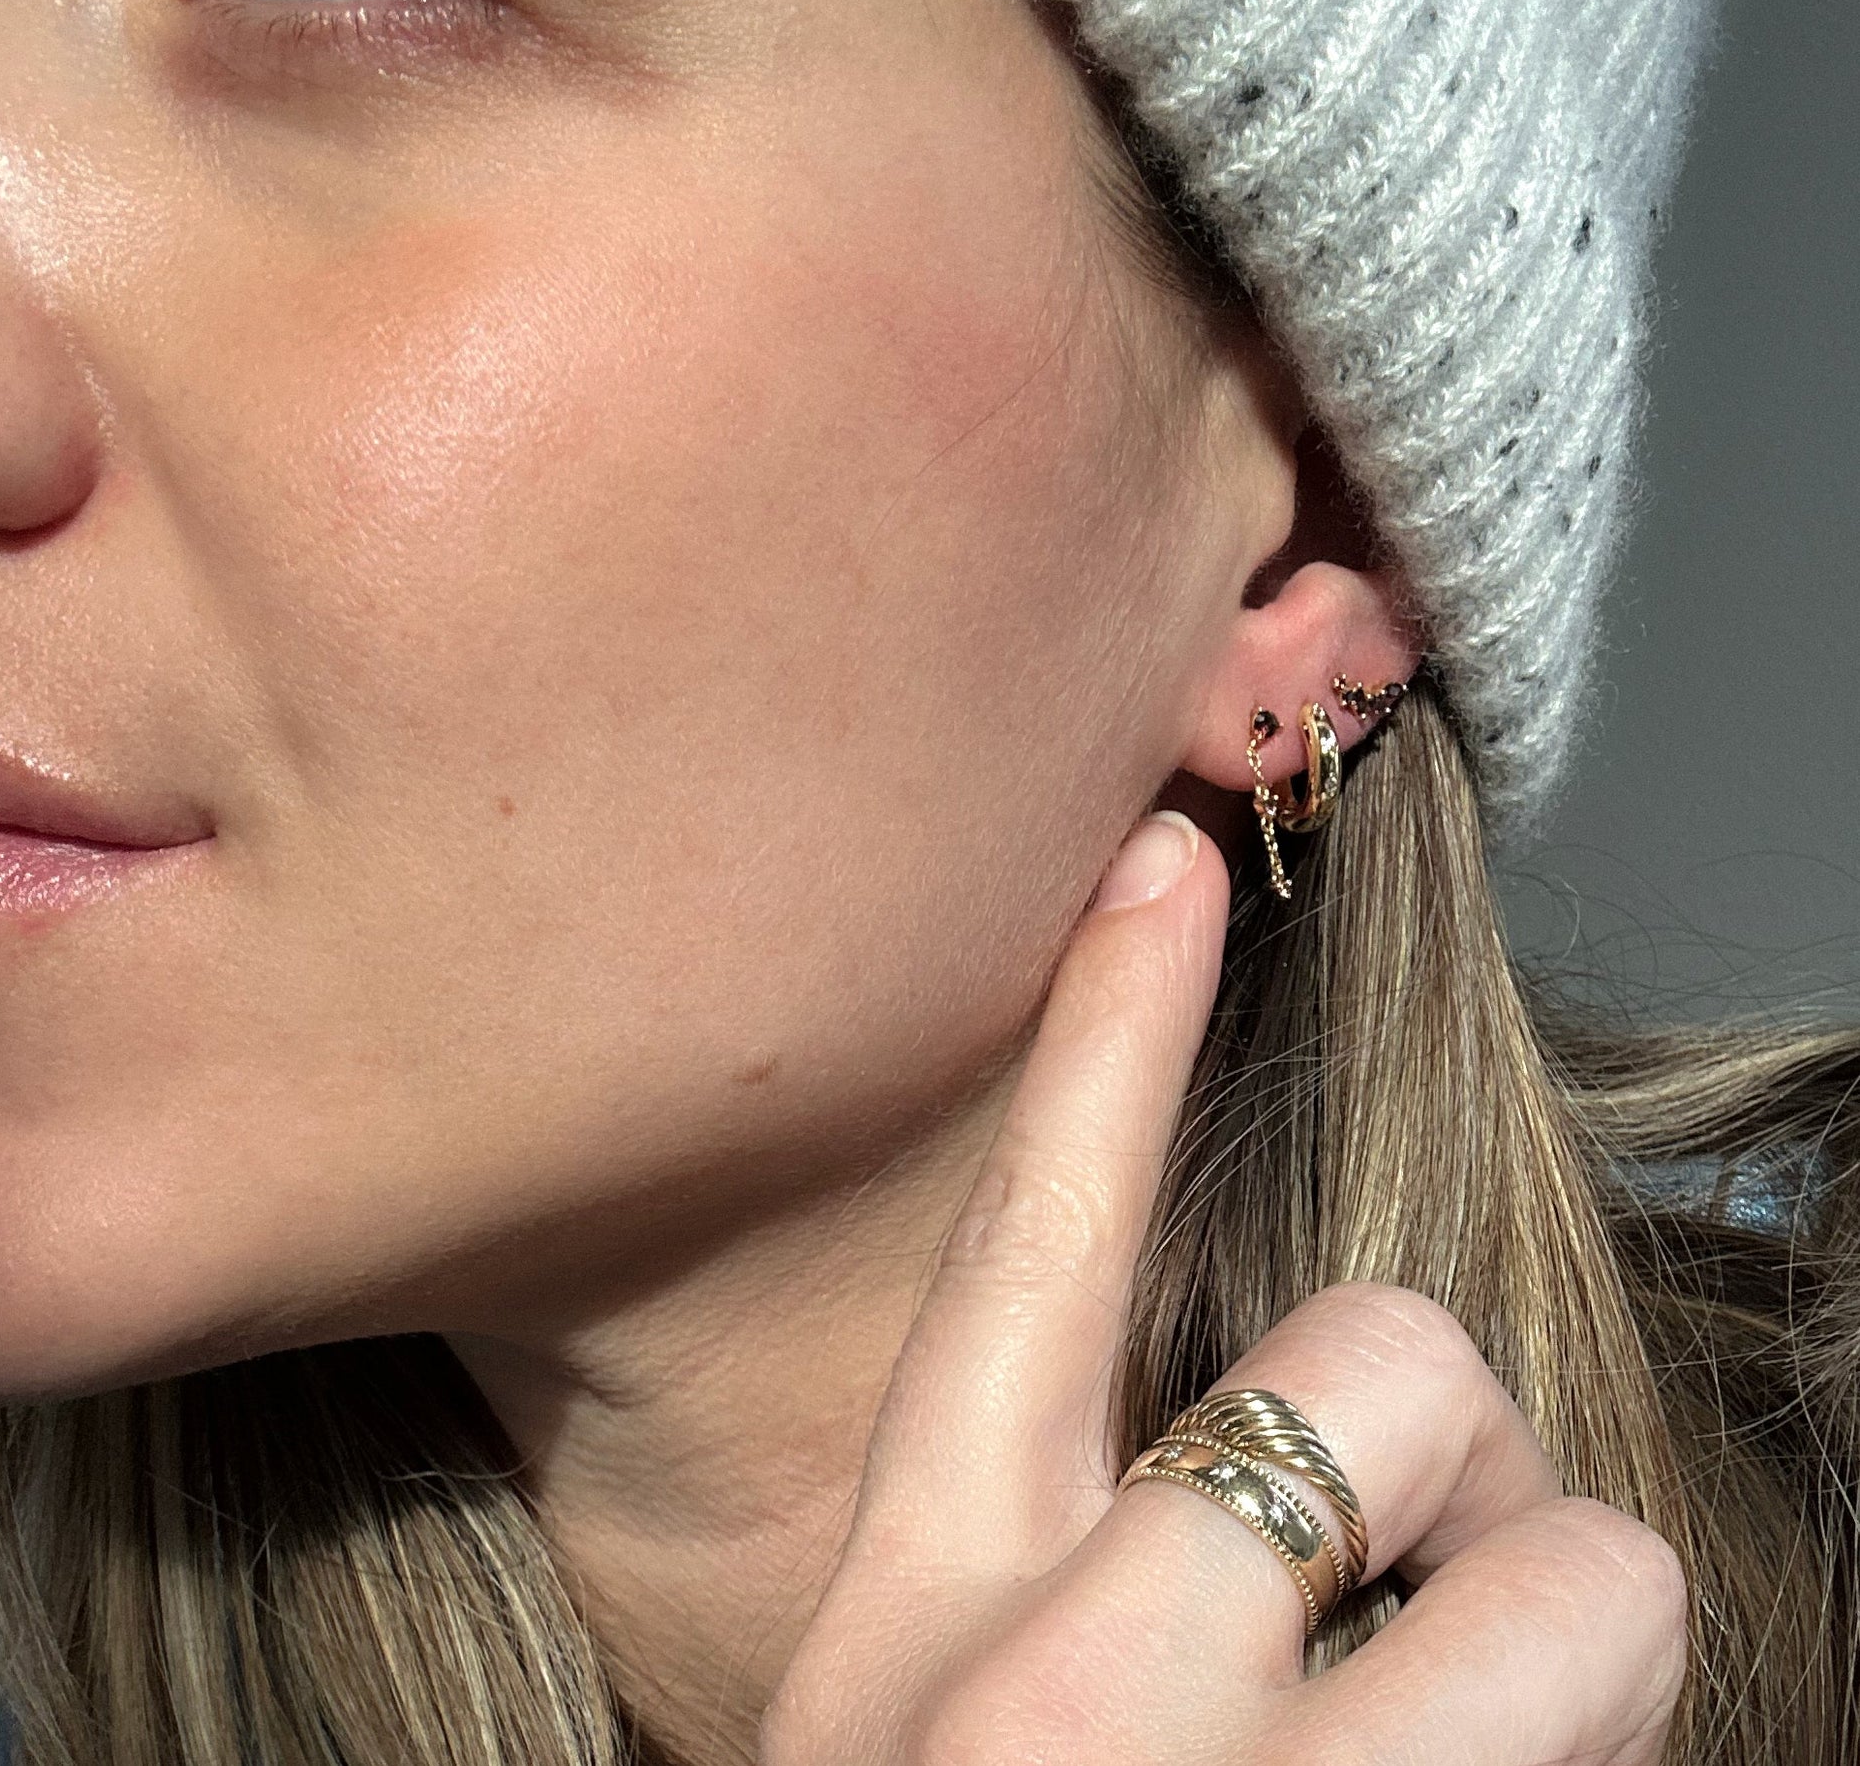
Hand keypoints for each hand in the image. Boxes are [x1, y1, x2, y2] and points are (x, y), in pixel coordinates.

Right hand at [762, 810, 1686, 1765]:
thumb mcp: (927, 1751)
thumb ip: (1067, 1595)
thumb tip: (1297, 1496)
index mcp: (903, 1633)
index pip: (1027, 1258)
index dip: (1107, 1031)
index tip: (1164, 857)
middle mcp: (1058, 1696)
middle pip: (1382, 1353)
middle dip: (1467, 1458)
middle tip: (1431, 1622)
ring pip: (1580, 1564)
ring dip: (1565, 1649)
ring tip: (1465, 1759)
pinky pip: (1629, 1733)